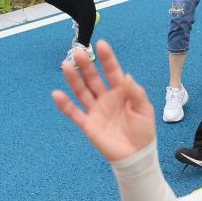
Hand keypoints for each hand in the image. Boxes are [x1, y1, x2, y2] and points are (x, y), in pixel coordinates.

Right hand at [52, 41, 156, 162]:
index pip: (112, 71)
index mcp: (121, 92)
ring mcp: (96, 110)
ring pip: (82, 91)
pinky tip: (57, 94)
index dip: (107, 58)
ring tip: (66, 66)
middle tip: (78, 52)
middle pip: (93, 78)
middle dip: (86, 65)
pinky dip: (65, 104)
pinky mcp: (88, 124)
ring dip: (73, 79)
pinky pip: (74, 113)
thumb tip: (126, 76)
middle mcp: (106, 98)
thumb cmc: (143, 132)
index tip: (101, 44)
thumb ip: (136, 93)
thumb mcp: (144, 110)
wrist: (137, 156)